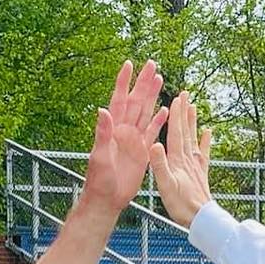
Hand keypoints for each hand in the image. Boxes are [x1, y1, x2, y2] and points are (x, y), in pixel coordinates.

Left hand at [79, 60, 167, 213]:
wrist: (108, 199)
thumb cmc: (99, 180)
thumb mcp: (99, 156)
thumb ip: (102, 133)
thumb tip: (102, 110)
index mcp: (113, 129)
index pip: (119, 99)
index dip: (123, 82)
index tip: (129, 64)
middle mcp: (124, 130)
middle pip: (136, 101)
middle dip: (143, 82)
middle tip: (152, 64)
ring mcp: (134, 140)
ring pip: (145, 112)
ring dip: (152, 96)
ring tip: (159, 78)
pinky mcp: (143, 151)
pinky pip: (152, 132)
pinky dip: (158, 121)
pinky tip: (165, 110)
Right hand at [149, 90, 214, 227]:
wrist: (200, 219)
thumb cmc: (181, 205)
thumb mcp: (165, 185)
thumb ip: (159, 165)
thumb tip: (155, 143)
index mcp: (177, 160)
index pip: (175, 133)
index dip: (175, 115)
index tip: (176, 98)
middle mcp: (188, 159)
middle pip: (185, 131)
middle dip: (184, 112)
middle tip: (185, 94)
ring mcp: (196, 165)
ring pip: (193, 138)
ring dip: (193, 122)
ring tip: (193, 106)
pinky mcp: (201, 172)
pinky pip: (204, 153)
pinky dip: (206, 141)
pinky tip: (208, 131)